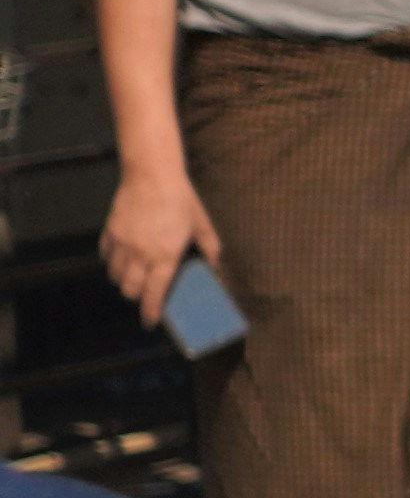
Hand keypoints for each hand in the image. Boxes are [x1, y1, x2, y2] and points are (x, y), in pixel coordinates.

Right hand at [101, 170, 221, 320]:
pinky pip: (106, 256)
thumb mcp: (202, 224)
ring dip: (124, 281)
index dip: (151, 312)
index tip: (150, 322)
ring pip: (115, 276)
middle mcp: (140, 253)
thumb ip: (210, 248)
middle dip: (136, 298)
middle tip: (145, 295)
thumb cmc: (181, 200)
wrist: (151, 174)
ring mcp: (122, 243)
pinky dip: (112, 263)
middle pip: (129, 290)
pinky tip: (123, 259)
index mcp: (165, 256)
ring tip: (135, 278)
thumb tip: (214, 267)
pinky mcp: (109, 232)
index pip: (154, 294)